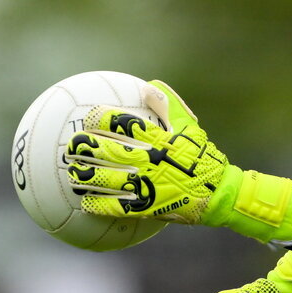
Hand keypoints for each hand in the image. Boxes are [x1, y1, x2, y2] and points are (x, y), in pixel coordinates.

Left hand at [65, 80, 291, 243]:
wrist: (219, 193)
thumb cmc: (203, 158)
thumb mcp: (190, 127)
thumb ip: (168, 106)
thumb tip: (148, 86)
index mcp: (158, 138)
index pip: (123, 123)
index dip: (102, 118)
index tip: (90, 117)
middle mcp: (148, 159)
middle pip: (107, 150)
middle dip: (85, 146)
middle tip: (72, 145)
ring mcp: (147, 184)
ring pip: (106, 178)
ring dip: (85, 175)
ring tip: (74, 173)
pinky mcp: (148, 207)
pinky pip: (116, 207)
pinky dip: (99, 204)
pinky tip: (87, 202)